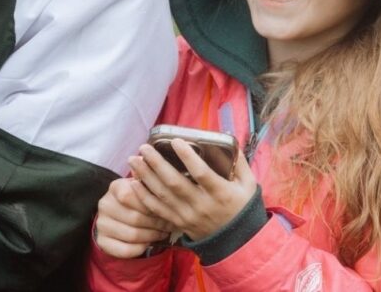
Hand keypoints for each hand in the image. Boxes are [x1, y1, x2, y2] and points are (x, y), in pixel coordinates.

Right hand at [93, 177, 173, 258]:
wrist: (117, 215)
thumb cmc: (137, 200)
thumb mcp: (141, 188)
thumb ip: (150, 186)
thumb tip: (162, 184)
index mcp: (115, 187)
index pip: (130, 196)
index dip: (149, 205)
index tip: (164, 210)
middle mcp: (104, 204)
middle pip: (135, 218)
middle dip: (157, 224)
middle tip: (169, 225)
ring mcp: (101, 223)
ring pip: (132, 235)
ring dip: (151, 236)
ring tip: (162, 233)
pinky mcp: (102, 241)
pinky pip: (124, 250)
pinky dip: (140, 249)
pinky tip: (148, 244)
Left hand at [129, 139, 257, 241]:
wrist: (237, 242)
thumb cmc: (242, 208)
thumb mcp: (248, 185)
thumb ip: (238, 162)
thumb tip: (227, 137)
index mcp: (220, 193)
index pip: (201, 173)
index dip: (187, 157)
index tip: (175, 140)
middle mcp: (202, 205)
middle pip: (175, 183)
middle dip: (156, 163)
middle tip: (144, 148)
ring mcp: (188, 216)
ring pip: (162, 195)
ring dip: (145, 176)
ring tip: (132, 160)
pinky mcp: (178, 223)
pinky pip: (157, 210)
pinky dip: (144, 196)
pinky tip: (133, 182)